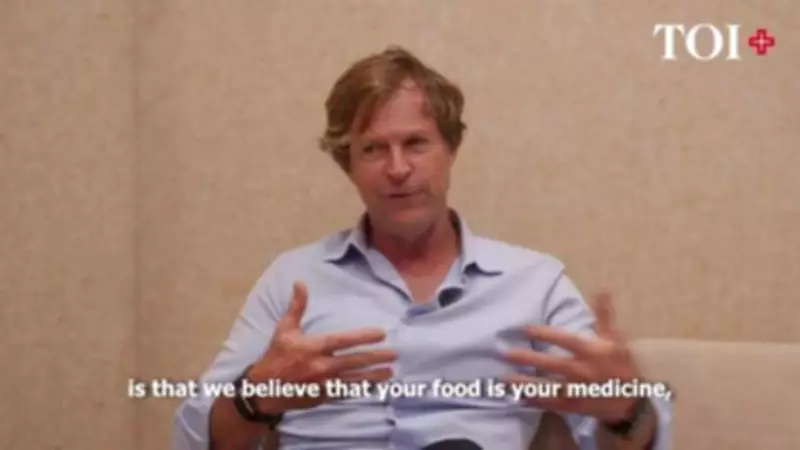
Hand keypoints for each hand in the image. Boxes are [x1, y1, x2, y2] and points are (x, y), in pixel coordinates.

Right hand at [247, 281, 396, 413]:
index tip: (382, 334)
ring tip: (390, 372)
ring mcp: (324, 383)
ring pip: (354, 379)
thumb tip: (300, 282)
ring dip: (374, 376)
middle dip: (376, 358)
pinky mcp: (324, 396)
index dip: (364, 337)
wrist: (264, 389)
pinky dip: (362, 390)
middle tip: (394, 354)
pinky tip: (374, 387)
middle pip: (354, 361)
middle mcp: (321, 366)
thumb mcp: (284, 329)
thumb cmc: (276, 356)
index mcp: (313, 347)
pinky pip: (347, 392)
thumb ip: (297, 306)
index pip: (343, 341)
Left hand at [504, 293, 641, 421]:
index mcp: (592, 352)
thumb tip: (602, 288)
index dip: (545, 333)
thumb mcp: (615, 339)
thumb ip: (604, 315)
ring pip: (548, 386)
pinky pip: (551, 404)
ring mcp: (577, 390)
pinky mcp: (574, 406)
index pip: (565, 340)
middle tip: (505, 353)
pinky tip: (518, 398)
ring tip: (504, 379)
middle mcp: (583, 370)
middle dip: (528, 359)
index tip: (524, 327)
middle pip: (552, 363)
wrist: (631, 400)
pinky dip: (535, 402)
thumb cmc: (620, 365)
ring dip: (526, 383)